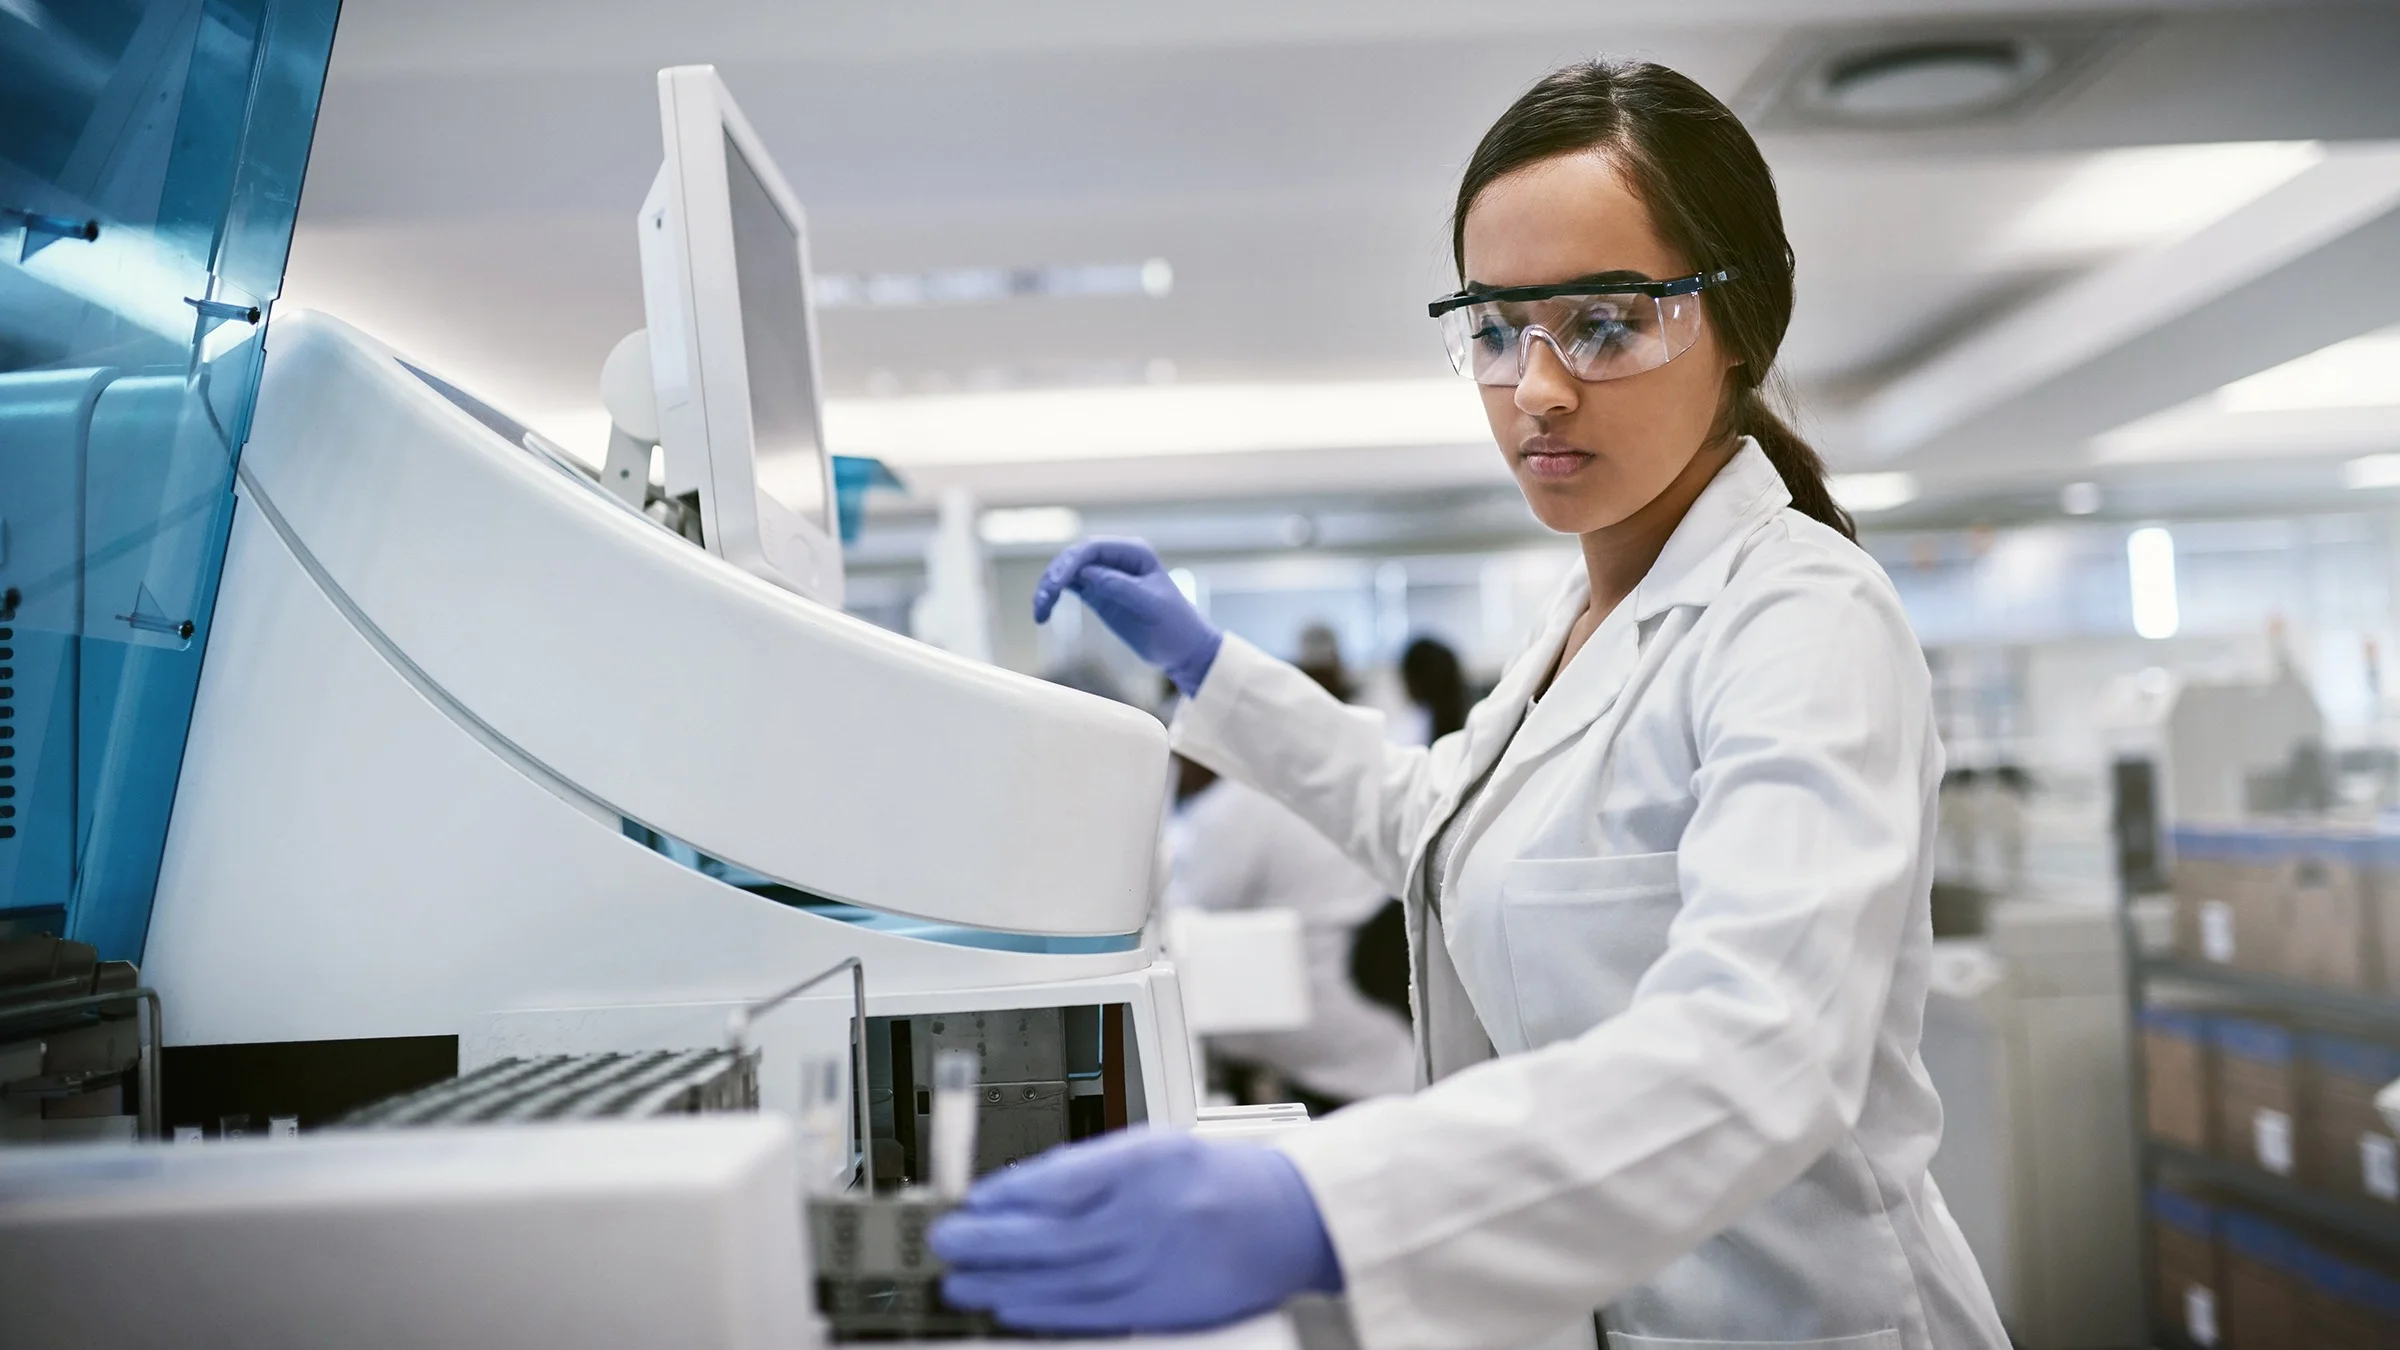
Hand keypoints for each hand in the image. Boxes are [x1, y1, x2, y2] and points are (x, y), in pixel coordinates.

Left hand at [929, 1131, 1341, 1332]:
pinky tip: (1011, 1307)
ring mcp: (1156, 1264)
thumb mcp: (1156, 1146)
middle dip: (990, 1239)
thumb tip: (1022, 1190)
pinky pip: (1092, 1313)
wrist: (1290, 1218)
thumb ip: (1092, 1167)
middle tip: (946, 1239)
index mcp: (1149, 1163)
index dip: (1009, 1193)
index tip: (972, 1198)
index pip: (1061, 1179)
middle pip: (1052, 1233)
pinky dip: (1044, 1311)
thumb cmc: (1220, 1177)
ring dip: (1004, 1281)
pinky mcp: (1162, 1307)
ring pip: (1063, 1278)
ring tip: (961, 1280)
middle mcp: (1150, 1214)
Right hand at [1033, 539, 1221, 694]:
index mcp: (1134, 553)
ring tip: (1039, 612)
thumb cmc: (1176, 626)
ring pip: (1067, 573)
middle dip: (1054, 576)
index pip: (1093, 548)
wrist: (1184, 650)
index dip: (1070, 563)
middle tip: (1043, 601)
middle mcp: (1117, 560)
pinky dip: (1053, 598)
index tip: (1057, 585)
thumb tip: (1085, 574)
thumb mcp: (1150, 606)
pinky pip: (1068, 588)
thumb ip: (1119, 587)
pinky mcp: (1098, 594)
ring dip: (1048, 588)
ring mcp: (1105, 576)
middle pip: (1074, 558)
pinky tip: (1043, 613)